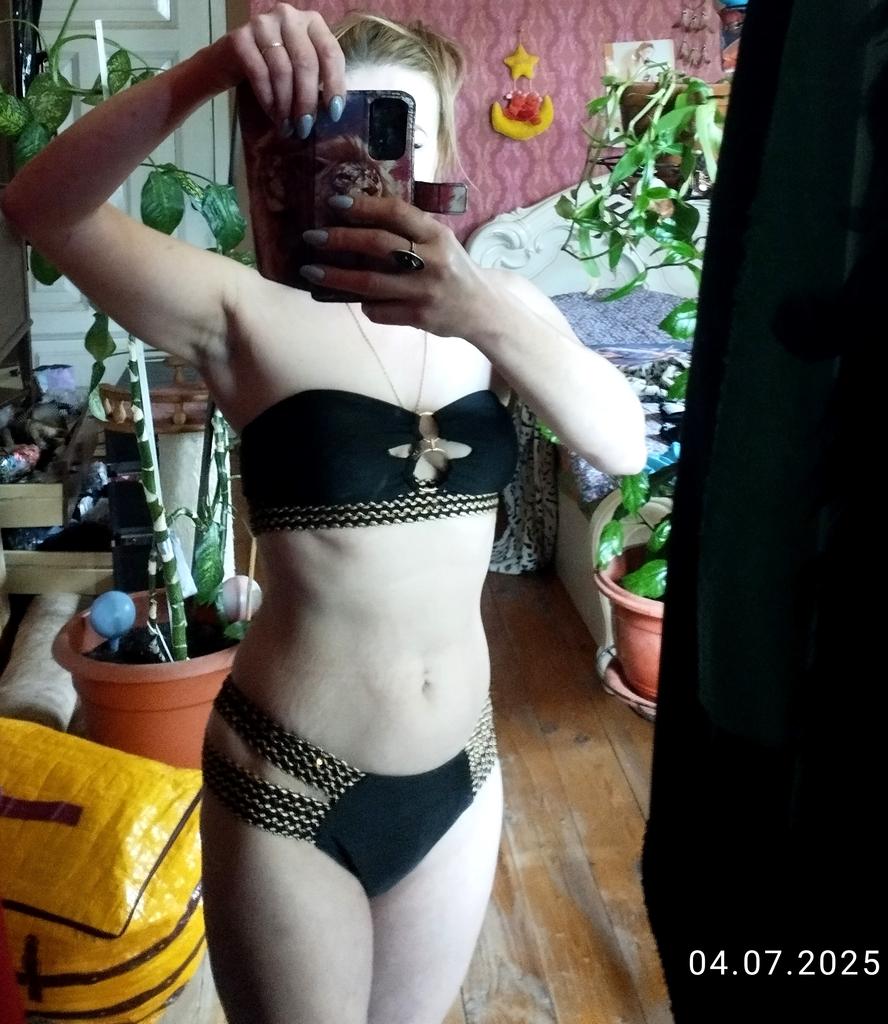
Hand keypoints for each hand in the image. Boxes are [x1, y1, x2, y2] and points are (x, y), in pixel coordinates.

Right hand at [216, 4, 346, 131]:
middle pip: (306, 63)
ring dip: (286, 105)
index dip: (334, 85)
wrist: (232, 60)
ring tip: (288, 126)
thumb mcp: (302, 68)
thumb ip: (319, 80)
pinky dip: (268, 100)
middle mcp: (288, 16)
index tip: (333, 115)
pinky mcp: (240, 37)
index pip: (330, 52)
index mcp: (312, 22)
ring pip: (282, 70)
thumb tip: (331, 113)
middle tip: (305, 128)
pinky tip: (273, 115)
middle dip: (307, 101)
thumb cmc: (276, 67)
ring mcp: (263, 23)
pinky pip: (259, 74)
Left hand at [299, 194, 495, 341]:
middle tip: (312, 237)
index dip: (363, 206)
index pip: (396, 212)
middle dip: (340, 239)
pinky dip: (365, 305)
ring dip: (336, 277)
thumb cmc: (453, 269)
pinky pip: (380, 311)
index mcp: (437, 234)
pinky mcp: (419, 317)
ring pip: (371, 282)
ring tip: (311, 272)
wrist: (482, 309)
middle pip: (378, 245)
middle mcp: (432, 261)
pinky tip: (358, 300)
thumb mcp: (440, 242)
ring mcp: (424, 291)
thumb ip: (410, 231)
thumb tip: (359, 219)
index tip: (334, 203)